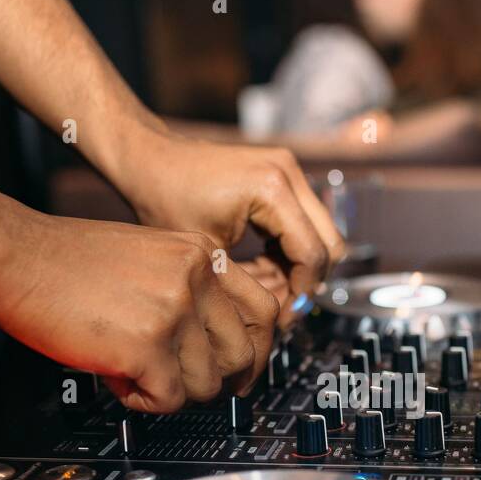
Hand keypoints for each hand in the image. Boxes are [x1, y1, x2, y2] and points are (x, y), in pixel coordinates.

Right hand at [0, 214, 278, 412]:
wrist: (18, 257)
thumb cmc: (68, 260)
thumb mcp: (151, 255)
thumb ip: (189, 290)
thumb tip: (215, 342)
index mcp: (200, 256)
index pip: (263, 310)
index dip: (256, 348)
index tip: (241, 368)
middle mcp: (195, 280)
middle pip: (243, 353)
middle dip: (220, 381)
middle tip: (191, 386)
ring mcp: (173, 313)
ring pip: (208, 382)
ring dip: (175, 391)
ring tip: (137, 373)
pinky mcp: (146, 347)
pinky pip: (170, 399)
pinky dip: (145, 400)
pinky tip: (119, 379)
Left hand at [112, 119, 344, 302]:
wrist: (150, 159)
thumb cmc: (167, 201)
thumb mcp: (209, 254)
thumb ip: (253, 283)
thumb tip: (287, 315)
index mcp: (272, 189)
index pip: (313, 254)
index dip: (302, 293)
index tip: (283, 319)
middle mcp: (289, 173)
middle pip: (330, 244)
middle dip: (307, 281)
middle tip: (282, 308)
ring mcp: (289, 171)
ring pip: (321, 236)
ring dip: (299, 268)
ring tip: (266, 289)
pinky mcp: (283, 176)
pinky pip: (305, 224)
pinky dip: (289, 251)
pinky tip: (262, 267)